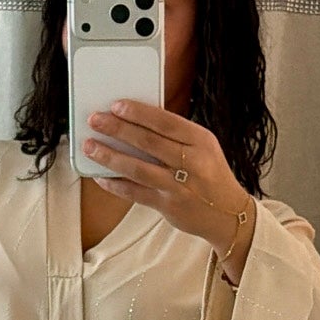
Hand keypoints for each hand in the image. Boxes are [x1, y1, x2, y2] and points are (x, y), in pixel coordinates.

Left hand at [82, 100, 256, 268]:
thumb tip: (135, 122)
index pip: (164, 121)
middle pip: (147, 142)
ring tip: (90, 146)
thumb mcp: (203, 147)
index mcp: (200, 140)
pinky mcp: (168, 205)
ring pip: (138, 168)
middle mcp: (191, 162)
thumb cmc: (210, 174)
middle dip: (117, 129)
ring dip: (110, 156)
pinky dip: (116, 185)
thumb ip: (175, 136)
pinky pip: (136, 193)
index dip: (138, 113)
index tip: (116, 106)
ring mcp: (179, 186)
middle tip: (95, 120)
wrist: (228, 214)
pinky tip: (101, 177)